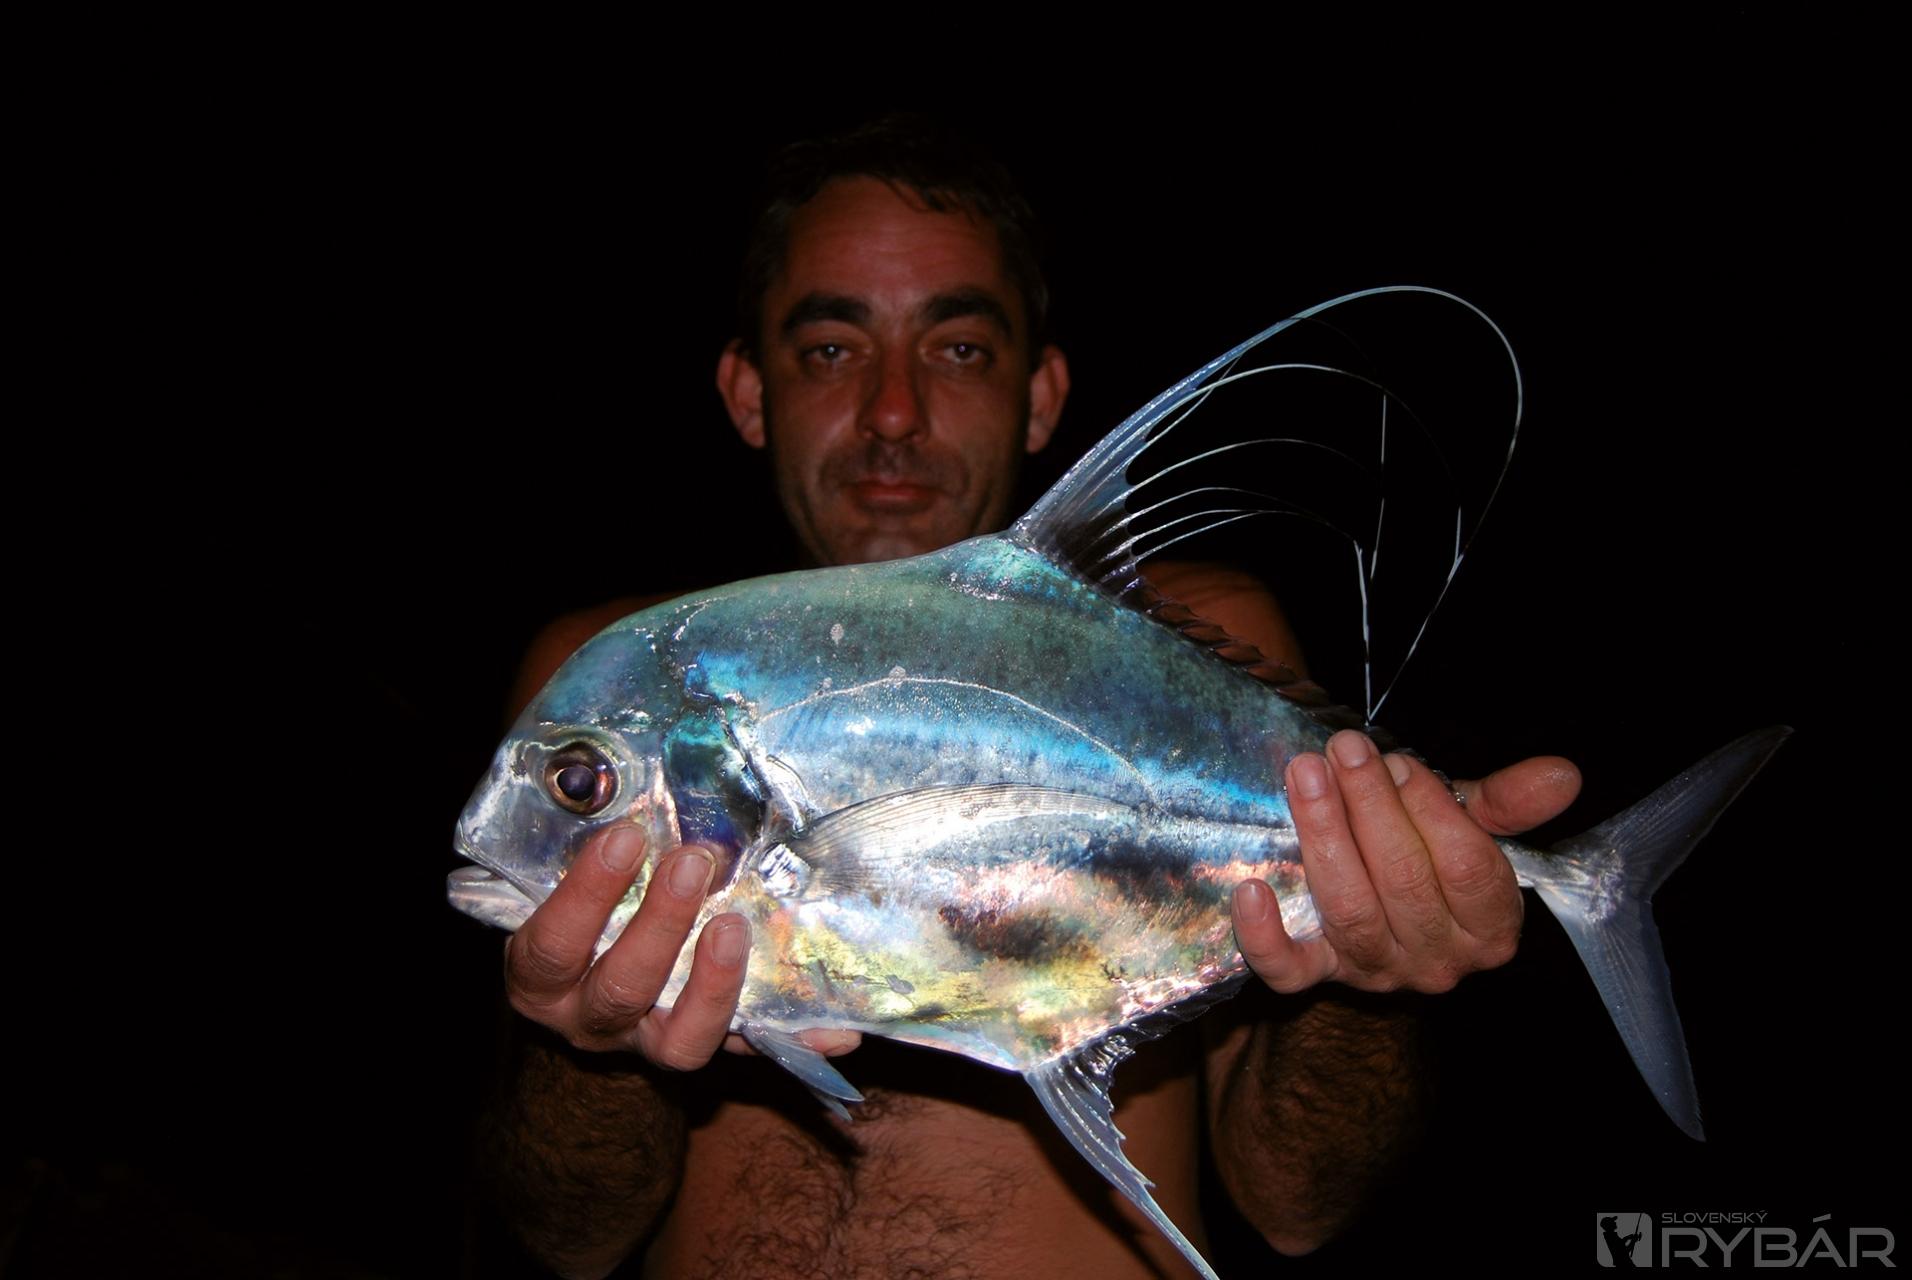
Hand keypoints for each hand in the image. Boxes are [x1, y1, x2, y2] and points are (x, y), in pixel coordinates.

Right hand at [503, 825, 859, 1066]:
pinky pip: (751, 1052)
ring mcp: (646, 1045)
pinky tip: (838, 1027)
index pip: (553, 942)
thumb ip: (598, 855)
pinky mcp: (702, 1050)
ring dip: (717, 984)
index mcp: (544, 976)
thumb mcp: (565, 890)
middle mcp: (590, 1017)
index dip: (587, 893)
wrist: (585, 997)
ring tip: (737, 927)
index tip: (627, 834)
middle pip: (622, 988)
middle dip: (662, 925)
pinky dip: (794, 1038)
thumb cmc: (581, 919)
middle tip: (694, 861)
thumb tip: (635, 788)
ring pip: (682, 1039)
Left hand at [1235, 730, 1580, 994]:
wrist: (1391, 922)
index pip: (1466, 866)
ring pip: (1350, 910)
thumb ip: (1508, 804)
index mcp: (1489, 925)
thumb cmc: (1432, 860)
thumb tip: (1562, 774)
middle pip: (1404, 882)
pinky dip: (1264, 935)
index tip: (1397, 760)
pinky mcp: (1320, 978)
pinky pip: (1288, 970)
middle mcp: (1437, 959)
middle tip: (1344, 748)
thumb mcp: (1474, 829)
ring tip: (1305, 774)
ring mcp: (1376, 972)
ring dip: (1324, 836)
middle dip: (1370, 806)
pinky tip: (1250, 888)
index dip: (1430, 808)